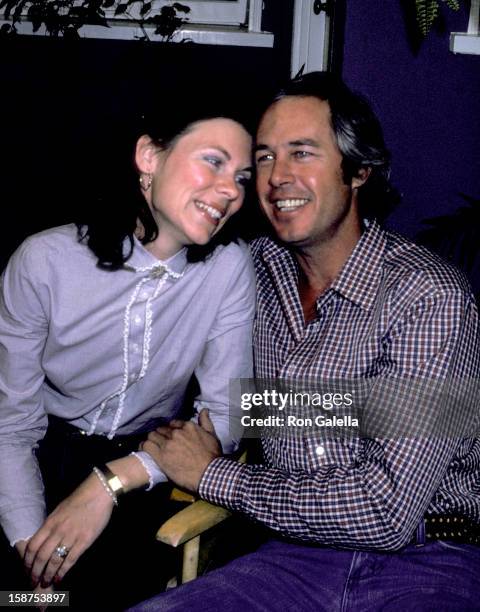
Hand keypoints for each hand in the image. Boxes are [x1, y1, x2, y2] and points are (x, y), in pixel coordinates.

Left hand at [23, 472, 114, 586]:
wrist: (99, 492)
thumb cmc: (79, 499)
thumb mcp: (59, 510)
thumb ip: (51, 525)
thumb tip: (43, 539)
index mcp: (50, 522)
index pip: (32, 546)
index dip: (27, 561)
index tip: (27, 569)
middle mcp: (58, 531)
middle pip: (41, 556)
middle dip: (35, 572)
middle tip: (34, 581)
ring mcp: (71, 536)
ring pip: (54, 561)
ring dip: (48, 575)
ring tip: (46, 583)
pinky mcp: (84, 541)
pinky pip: (70, 560)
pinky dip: (63, 572)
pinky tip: (60, 578)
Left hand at [142, 409, 221, 491]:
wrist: (209, 474)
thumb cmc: (212, 456)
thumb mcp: (212, 435)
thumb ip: (206, 422)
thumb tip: (204, 410)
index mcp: (187, 426)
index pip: (173, 423)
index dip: (170, 430)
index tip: (170, 435)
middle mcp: (176, 432)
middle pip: (161, 429)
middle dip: (160, 434)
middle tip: (160, 442)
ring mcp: (167, 444)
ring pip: (152, 435)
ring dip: (152, 439)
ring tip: (152, 445)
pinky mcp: (160, 456)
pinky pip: (147, 445)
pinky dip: (144, 446)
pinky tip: (144, 448)